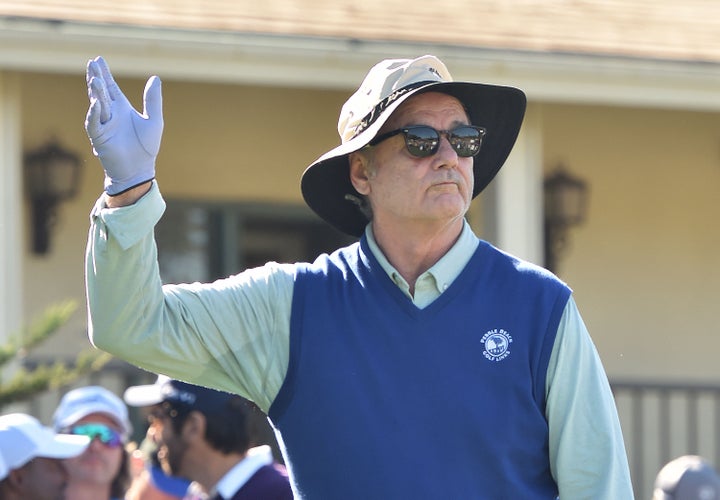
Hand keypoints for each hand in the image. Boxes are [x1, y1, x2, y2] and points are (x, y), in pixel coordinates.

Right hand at [84, 56, 163, 194]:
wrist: (139, 170)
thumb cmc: (146, 147)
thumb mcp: (154, 120)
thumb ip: (153, 100)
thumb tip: (155, 78)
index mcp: (122, 109)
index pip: (111, 87)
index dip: (105, 74)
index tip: (98, 59)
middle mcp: (110, 115)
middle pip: (101, 92)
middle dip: (96, 78)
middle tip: (91, 63)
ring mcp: (103, 125)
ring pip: (97, 105)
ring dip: (95, 93)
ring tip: (94, 79)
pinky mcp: (99, 138)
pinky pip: (94, 124)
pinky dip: (94, 114)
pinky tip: (96, 103)